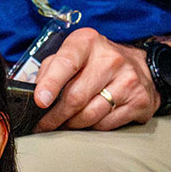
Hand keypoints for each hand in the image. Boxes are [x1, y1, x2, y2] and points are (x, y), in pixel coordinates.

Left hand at [33, 27, 157, 131]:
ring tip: (64, 124)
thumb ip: (48, 71)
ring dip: (71, 125)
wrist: (139, 67)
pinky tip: (88, 122)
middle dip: (54, 117)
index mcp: (87, 43)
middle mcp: (111, 59)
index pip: (66, 63)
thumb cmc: (93, 64)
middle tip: (44, 125)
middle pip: (75, 98)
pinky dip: (91, 128)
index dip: (50, 84)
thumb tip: (30, 96)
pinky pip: (105, 125)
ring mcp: (128, 80)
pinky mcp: (140, 100)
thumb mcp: (70, 56)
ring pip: (89, 115)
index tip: (40, 102)